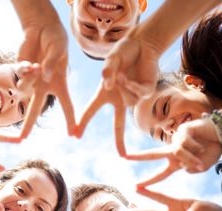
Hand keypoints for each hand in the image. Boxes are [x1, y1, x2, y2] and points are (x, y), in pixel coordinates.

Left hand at [13, 0, 75, 137]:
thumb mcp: (59, 50)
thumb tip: (44, 76)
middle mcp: (43, 84)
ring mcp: (30, 78)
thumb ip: (53, 64)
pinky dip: (24, 70)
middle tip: (23, 139)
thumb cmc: (56, 39)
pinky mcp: (19, 69)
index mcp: (59, 83)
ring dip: (30, 79)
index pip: (66, 104)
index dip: (70, 120)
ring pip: (24, 88)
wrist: (41, 27)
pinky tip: (30, 63)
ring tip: (36, 66)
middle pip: (35, 108)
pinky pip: (19, 75)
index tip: (73, 135)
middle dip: (28, 124)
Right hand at [76, 23, 159, 145]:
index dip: (82, 123)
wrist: (143, 43)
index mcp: (105, 93)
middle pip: (118, 124)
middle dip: (119, 141)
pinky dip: (132, 87)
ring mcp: (133, 96)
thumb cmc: (124, 51)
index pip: (91, 110)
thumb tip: (108, 85)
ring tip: (122, 73)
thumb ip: (108, 71)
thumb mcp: (111, 60)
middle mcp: (119, 98)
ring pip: (128, 100)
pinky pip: (139, 95)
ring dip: (123, 87)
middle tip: (122, 156)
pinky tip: (128, 78)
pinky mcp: (147, 92)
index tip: (74, 135)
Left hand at [130, 119, 221, 186]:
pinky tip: (202, 145)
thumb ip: (191, 168)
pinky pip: (186, 143)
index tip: (136, 187)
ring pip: (178, 152)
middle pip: (153, 154)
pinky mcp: (183, 129)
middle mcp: (174, 150)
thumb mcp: (202, 166)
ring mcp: (177, 139)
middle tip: (124, 157)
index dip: (150, 181)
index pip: (161, 174)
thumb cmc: (212, 150)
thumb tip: (182, 165)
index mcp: (176, 161)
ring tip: (202, 162)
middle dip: (139, 156)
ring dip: (191, 159)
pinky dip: (196, 148)